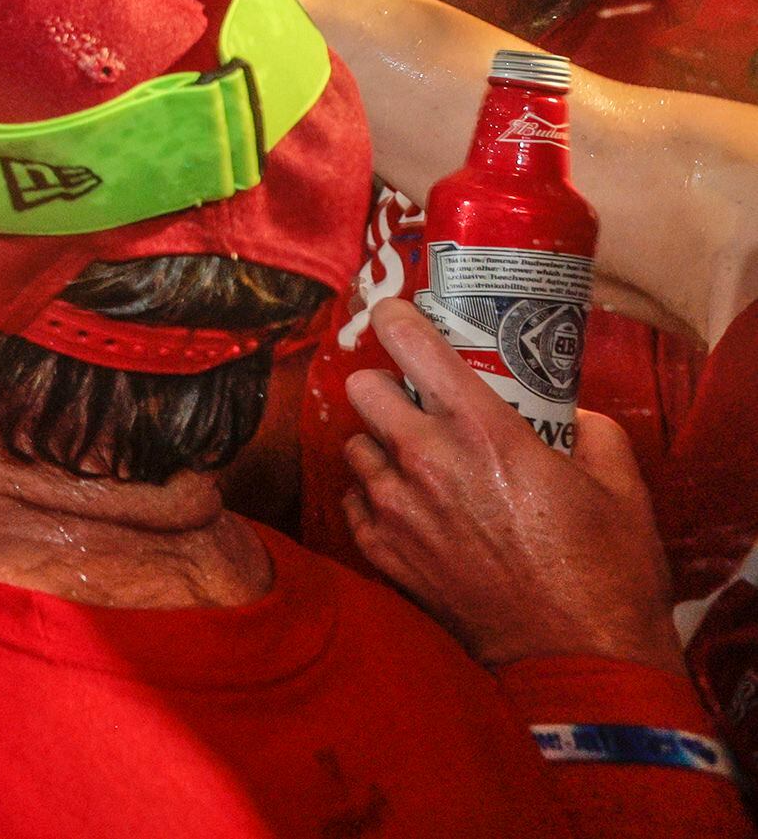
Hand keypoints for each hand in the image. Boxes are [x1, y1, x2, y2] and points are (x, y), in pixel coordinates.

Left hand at [340, 299, 685, 674]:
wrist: (578, 655)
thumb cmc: (604, 570)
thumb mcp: (618, 485)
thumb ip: (590, 430)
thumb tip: (571, 414)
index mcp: (481, 430)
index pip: (410, 344)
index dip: (397, 319)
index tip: (398, 316)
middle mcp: (426, 460)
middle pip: (360, 388)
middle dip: (384, 387)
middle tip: (414, 403)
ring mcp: (398, 509)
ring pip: (353, 447)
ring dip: (379, 447)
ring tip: (416, 463)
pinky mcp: (385, 554)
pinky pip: (355, 503)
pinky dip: (374, 500)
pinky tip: (408, 508)